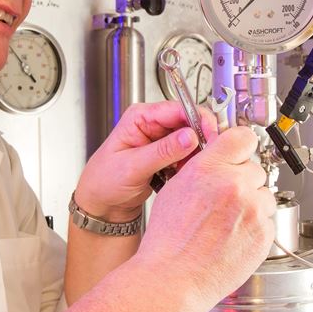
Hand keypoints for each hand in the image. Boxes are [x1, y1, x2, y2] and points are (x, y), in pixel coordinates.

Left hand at [75, 101, 217, 221]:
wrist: (101, 202)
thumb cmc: (104, 181)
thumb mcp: (132, 166)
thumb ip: (162, 152)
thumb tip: (189, 137)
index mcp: (140, 117)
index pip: (178, 109)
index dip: (198, 120)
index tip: (211, 135)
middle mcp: (153, 124)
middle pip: (189, 122)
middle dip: (200, 140)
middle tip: (205, 158)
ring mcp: (161, 139)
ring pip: (192, 140)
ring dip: (196, 155)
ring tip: (188, 171)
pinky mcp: (168, 155)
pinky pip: (188, 155)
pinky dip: (190, 165)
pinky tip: (183, 175)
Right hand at [136, 127, 276, 302]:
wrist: (174, 277)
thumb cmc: (168, 240)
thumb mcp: (176, 189)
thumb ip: (203, 169)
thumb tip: (219, 160)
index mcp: (209, 169)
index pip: (243, 137)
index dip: (241, 145)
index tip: (241, 152)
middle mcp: (234, 185)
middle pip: (255, 168)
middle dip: (243, 181)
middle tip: (225, 199)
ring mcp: (253, 210)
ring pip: (265, 195)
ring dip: (252, 204)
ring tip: (228, 222)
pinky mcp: (264, 234)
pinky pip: (268, 221)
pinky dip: (255, 227)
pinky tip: (233, 236)